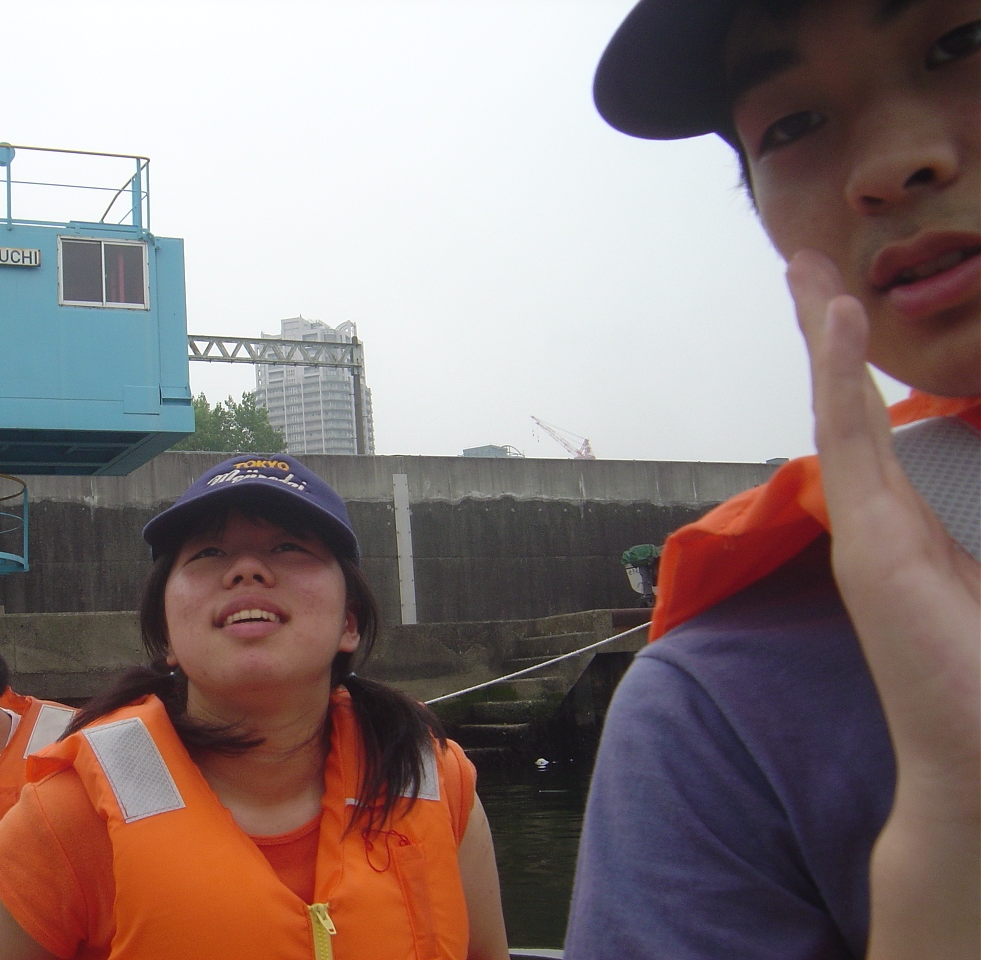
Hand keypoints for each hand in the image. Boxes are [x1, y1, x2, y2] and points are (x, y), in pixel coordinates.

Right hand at [787, 249, 979, 959]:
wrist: (972, 762)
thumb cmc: (977, 678)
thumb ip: (971, 533)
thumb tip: (973, 445)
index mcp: (908, 528)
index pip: (876, 428)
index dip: (856, 366)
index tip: (846, 307)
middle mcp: (878, 520)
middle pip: (844, 405)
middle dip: (823, 332)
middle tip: (803, 263)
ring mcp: (867, 528)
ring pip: (838, 409)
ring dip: (821, 333)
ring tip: (804, 267)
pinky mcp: (869, 540)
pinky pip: (847, 437)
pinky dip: (837, 373)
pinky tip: (834, 315)